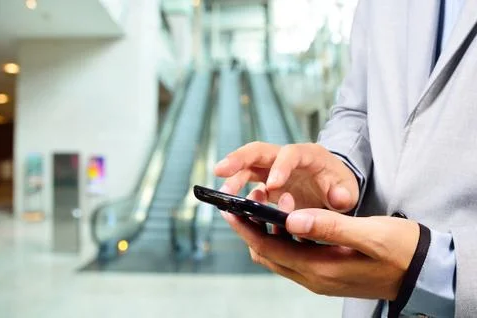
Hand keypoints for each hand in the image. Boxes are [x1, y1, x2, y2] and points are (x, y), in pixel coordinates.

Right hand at [214, 142, 359, 211]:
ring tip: (224, 194)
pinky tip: (236, 207)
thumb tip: (337, 199)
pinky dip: (241, 193)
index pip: (290, 154)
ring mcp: (273, 169)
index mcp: (309, 155)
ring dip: (234, 177)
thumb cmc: (339, 186)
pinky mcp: (266, 182)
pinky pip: (249, 184)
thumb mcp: (348, 191)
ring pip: (249, 166)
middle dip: (239, 158)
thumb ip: (344, 194)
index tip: (271, 186)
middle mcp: (286, 158)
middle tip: (220, 170)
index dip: (280, 167)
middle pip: (259, 151)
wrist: (333, 188)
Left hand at [221, 189, 419, 299]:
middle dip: (250, 230)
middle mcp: (313, 277)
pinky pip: (292, 256)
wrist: (422, 272)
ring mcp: (318, 277)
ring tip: (261, 207)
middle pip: (268, 254)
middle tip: (240, 205)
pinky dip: (282, 239)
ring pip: (278, 256)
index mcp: (320, 268)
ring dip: (265, 233)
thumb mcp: (369, 235)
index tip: (230, 209)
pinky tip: (286, 220)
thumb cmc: (401, 252)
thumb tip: (293, 217)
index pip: (270, 249)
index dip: (247, 229)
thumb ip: (330, 227)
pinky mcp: (325, 272)